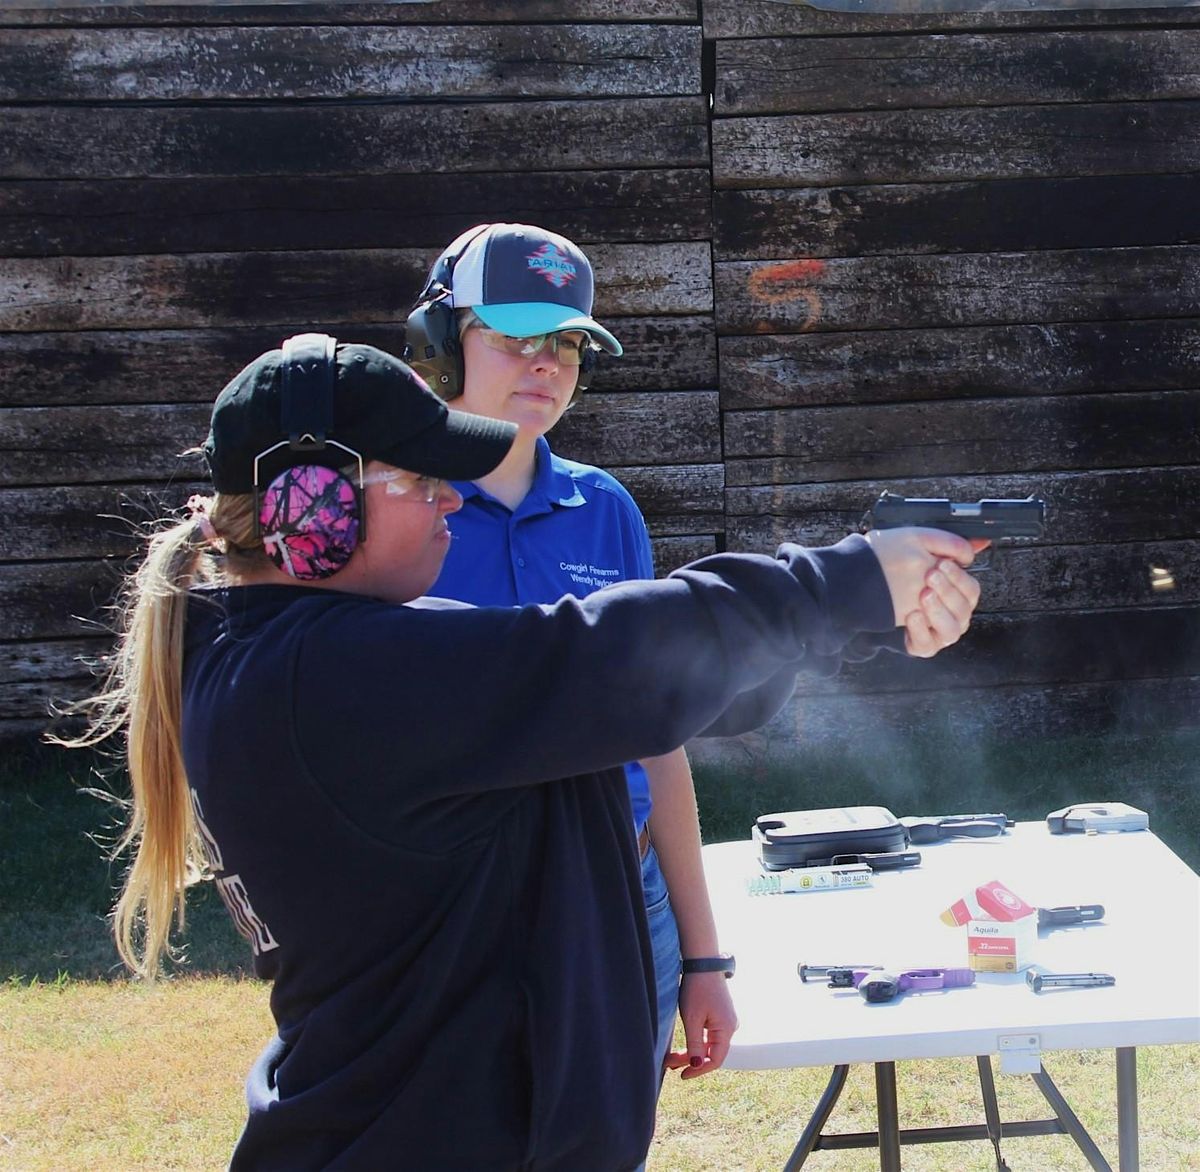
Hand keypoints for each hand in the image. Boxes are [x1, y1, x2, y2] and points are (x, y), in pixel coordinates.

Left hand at [662, 970, 738, 1079]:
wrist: (702, 963)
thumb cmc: (697, 989)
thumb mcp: (692, 1018)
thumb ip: (695, 1043)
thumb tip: (696, 1064)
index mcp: (726, 1030)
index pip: (715, 1060)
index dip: (698, 1070)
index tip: (682, 1075)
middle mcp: (729, 1027)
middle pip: (710, 1052)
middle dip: (690, 1060)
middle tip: (669, 1065)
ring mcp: (725, 1020)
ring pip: (708, 1043)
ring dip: (691, 1051)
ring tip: (672, 1057)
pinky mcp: (719, 1014)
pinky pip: (708, 1034)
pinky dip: (695, 1040)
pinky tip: (683, 1044)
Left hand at [864, 528, 983, 657]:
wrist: (872, 591)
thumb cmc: (903, 572)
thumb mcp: (924, 549)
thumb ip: (952, 546)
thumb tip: (979, 542)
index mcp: (960, 595)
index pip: (971, 589)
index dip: (959, 577)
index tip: (942, 563)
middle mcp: (955, 616)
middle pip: (964, 608)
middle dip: (947, 591)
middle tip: (930, 575)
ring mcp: (940, 633)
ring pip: (951, 630)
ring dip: (938, 611)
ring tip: (924, 595)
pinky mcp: (924, 646)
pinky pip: (927, 644)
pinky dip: (920, 630)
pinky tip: (912, 614)